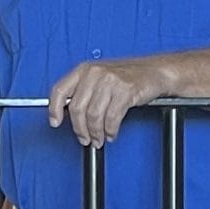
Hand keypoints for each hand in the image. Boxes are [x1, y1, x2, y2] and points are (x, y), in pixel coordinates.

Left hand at [47, 54, 174, 147]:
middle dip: (79, 129)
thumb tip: (66, 113)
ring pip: (94, 116)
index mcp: (84, 69)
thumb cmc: (127, 75)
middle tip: (84, 138)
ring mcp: (110, 81)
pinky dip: (110, 131)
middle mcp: (95, 73)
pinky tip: (111, 133)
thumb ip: (83, 91)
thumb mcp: (100, 77)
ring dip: (95, 133)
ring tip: (99, 139)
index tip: (55, 123)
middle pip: (77, 109)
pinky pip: (111, 119)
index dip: (54, 109)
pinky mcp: (125, 91)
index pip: (60, 90)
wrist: (155, 71)